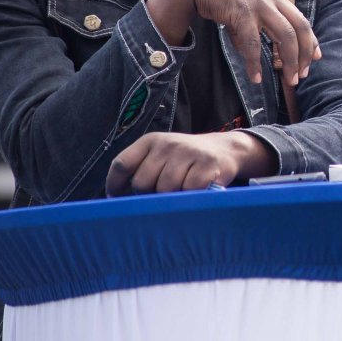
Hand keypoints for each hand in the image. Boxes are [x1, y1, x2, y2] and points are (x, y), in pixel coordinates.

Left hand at [105, 131, 273, 195]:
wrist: (225, 150)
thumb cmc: (185, 160)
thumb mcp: (161, 156)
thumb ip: (140, 171)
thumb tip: (116, 201)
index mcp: (151, 141)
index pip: (123, 164)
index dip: (116, 186)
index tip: (117, 199)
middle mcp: (168, 143)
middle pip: (142, 182)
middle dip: (149, 194)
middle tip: (162, 193)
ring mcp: (189, 152)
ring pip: (166, 189)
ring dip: (172, 197)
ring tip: (181, 191)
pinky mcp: (208, 164)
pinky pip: (189, 191)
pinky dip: (191, 197)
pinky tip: (196, 191)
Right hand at [147, 0, 320, 84]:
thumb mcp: (243, 1)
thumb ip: (250, 24)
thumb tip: (248, 50)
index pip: (300, 19)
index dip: (310, 39)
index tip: (315, 57)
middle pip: (299, 29)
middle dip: (304, 55)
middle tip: (302, 76)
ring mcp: (258, 4)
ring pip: (285, 36)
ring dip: (289, 61)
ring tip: (290, 80)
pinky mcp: (241, 12)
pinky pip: (253, 43)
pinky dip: (255, 63)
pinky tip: (256, 77)